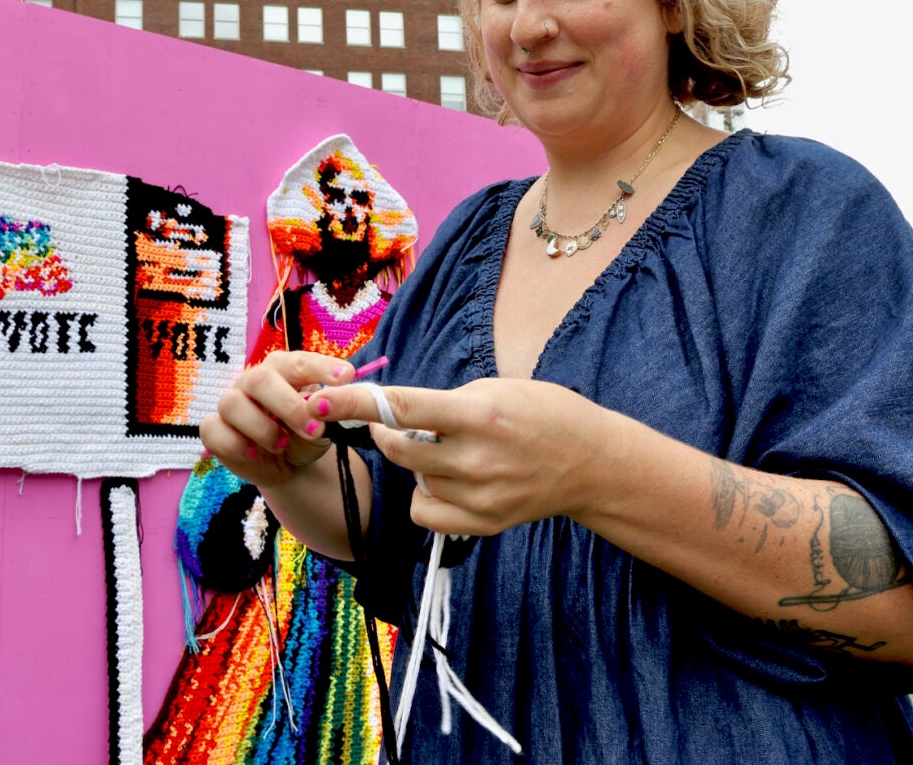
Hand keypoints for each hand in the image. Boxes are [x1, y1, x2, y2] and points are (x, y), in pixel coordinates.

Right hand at [199, 351, 357, 488]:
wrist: (288, 465)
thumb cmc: (305, 435)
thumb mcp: (325, 424)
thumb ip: (328, 411)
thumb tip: (324, 405)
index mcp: (282, 371)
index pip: (297, 361)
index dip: (320, 368)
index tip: (346, 377)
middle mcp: (253, 381)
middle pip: (260, 378)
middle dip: (289, 406)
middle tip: (314, 429)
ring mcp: (230, 404)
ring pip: (232, 404)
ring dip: (262, 428)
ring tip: (282, 445)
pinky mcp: (213, 429)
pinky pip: (213, 430)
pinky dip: (235, 444)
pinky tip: (253, 453)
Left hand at [308, 378, 625, 535]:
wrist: (592, 462)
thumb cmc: (543, 413)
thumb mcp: (496, 389)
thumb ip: (444, 403)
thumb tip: (392, 413)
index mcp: (479, 416)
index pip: (402, 409)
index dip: (354, 403)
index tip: (321, 400)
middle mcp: (477, 459)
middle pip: (397, 449)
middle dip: (386, 432)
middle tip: (400, 423)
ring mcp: (480, 497)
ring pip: (412, 481)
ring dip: (416, 465)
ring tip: (451, 452)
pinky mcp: (483, 524)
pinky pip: (426, 512)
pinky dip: (426, 496)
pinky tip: (449, 482)